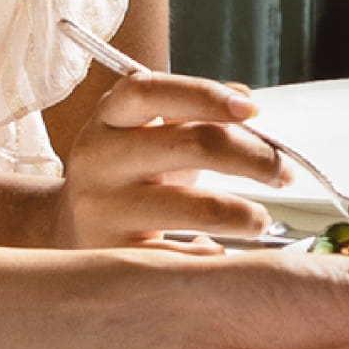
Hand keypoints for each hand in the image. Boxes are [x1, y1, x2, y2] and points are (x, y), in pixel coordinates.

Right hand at [52, 62, 294, 249]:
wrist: (66, 230)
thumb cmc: (125, 176)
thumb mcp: (147, 134)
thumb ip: (193, 113)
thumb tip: (246, 98)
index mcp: (109, 117)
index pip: (151, 91)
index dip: (205, 94)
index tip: (253, 109)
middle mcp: (99, 158)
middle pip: (189, 145)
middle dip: (252, 157)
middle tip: (282, 172)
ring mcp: (103, 209)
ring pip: (192, 207)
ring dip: (242, 214)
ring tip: (259, 221)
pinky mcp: (112, 255)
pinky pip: (180, 257)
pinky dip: (212, 257)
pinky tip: (222, 255)